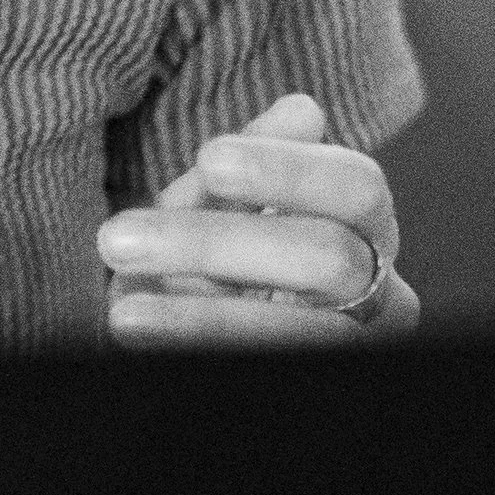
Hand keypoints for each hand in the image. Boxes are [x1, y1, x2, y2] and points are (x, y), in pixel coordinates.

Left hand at [96, 92, 417, 345]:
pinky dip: (202, 351)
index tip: (209, 160)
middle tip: (116, 237)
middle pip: (326, 256)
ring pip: (301, 332)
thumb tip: (302, 110)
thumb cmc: (212, 264)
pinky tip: (144, 339)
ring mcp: (356, 348)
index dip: (289, 170)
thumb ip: (254, 163)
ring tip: (123, 311)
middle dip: (216, 244)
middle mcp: (378, 291)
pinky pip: (271, 371)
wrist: (187, 342)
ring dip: (202, 319)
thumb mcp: (220, 208)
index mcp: (364, 228)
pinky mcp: (318, 383)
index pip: (358, 187)